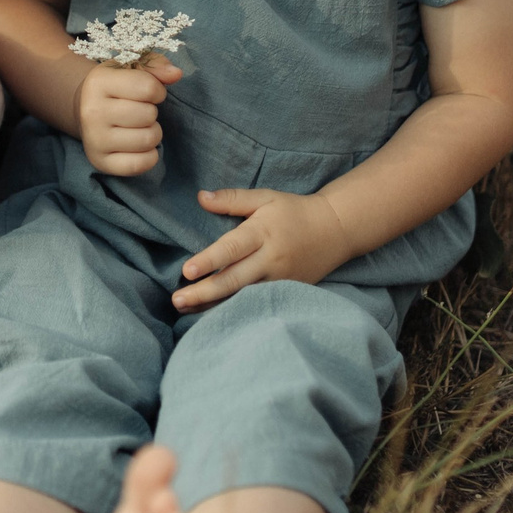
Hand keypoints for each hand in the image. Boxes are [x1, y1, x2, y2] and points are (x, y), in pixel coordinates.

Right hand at [77, 55, 181, 175]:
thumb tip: (176, 74)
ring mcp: (94, 139)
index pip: (148, 87)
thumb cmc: (114, 87)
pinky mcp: (100, 162)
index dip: (157, 90)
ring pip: (147, 140)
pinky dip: (149, 156)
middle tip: (140, 111)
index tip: (149, 92)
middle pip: (148, 115)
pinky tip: (139, 146)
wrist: (84, 109)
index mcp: (98, 82)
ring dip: (152, 133)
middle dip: (152, 112)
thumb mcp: (130, 68)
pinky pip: (140, 164)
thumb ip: (156, 66)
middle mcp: (91, 112)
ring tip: (139, 127)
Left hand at [173, 189, 358, 310]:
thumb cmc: (294, 211)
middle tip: (176, 299)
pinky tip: (211, 314)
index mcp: (262, 233)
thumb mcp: (265, 198)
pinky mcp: (286, 292)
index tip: (186, 271)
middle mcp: (270, 259)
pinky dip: (232, 309)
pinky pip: (254, 303)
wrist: (335, 230)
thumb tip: (201, 197)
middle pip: (233, 280)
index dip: (208, 261)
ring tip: (185, 309)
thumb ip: (233, 199)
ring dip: (212, 305)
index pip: (231, 249)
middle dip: (203, 291)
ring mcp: (279, 280)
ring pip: (242, 297)